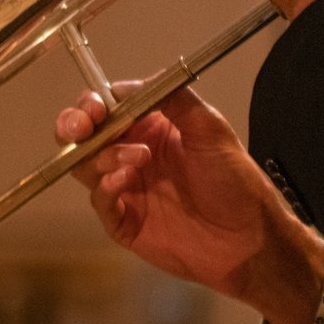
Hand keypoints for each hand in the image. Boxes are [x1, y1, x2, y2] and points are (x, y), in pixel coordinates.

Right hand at [55, 85, 323, 323]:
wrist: (248, 238)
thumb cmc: (235, 181)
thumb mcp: (210, 128)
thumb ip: (174, 99)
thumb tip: (132, 84)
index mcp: (152, 128)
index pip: (108, 107)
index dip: (93, 103)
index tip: (95, 106)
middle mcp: (133, 154)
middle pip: (84, 135)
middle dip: (76, 125)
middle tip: (83, 126)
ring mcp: (127, 188)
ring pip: (86, 165)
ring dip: (103, 155)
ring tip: (138, 159)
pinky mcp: (125, 221)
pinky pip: (100, 201)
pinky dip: (105, 187)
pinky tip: (126, 180)